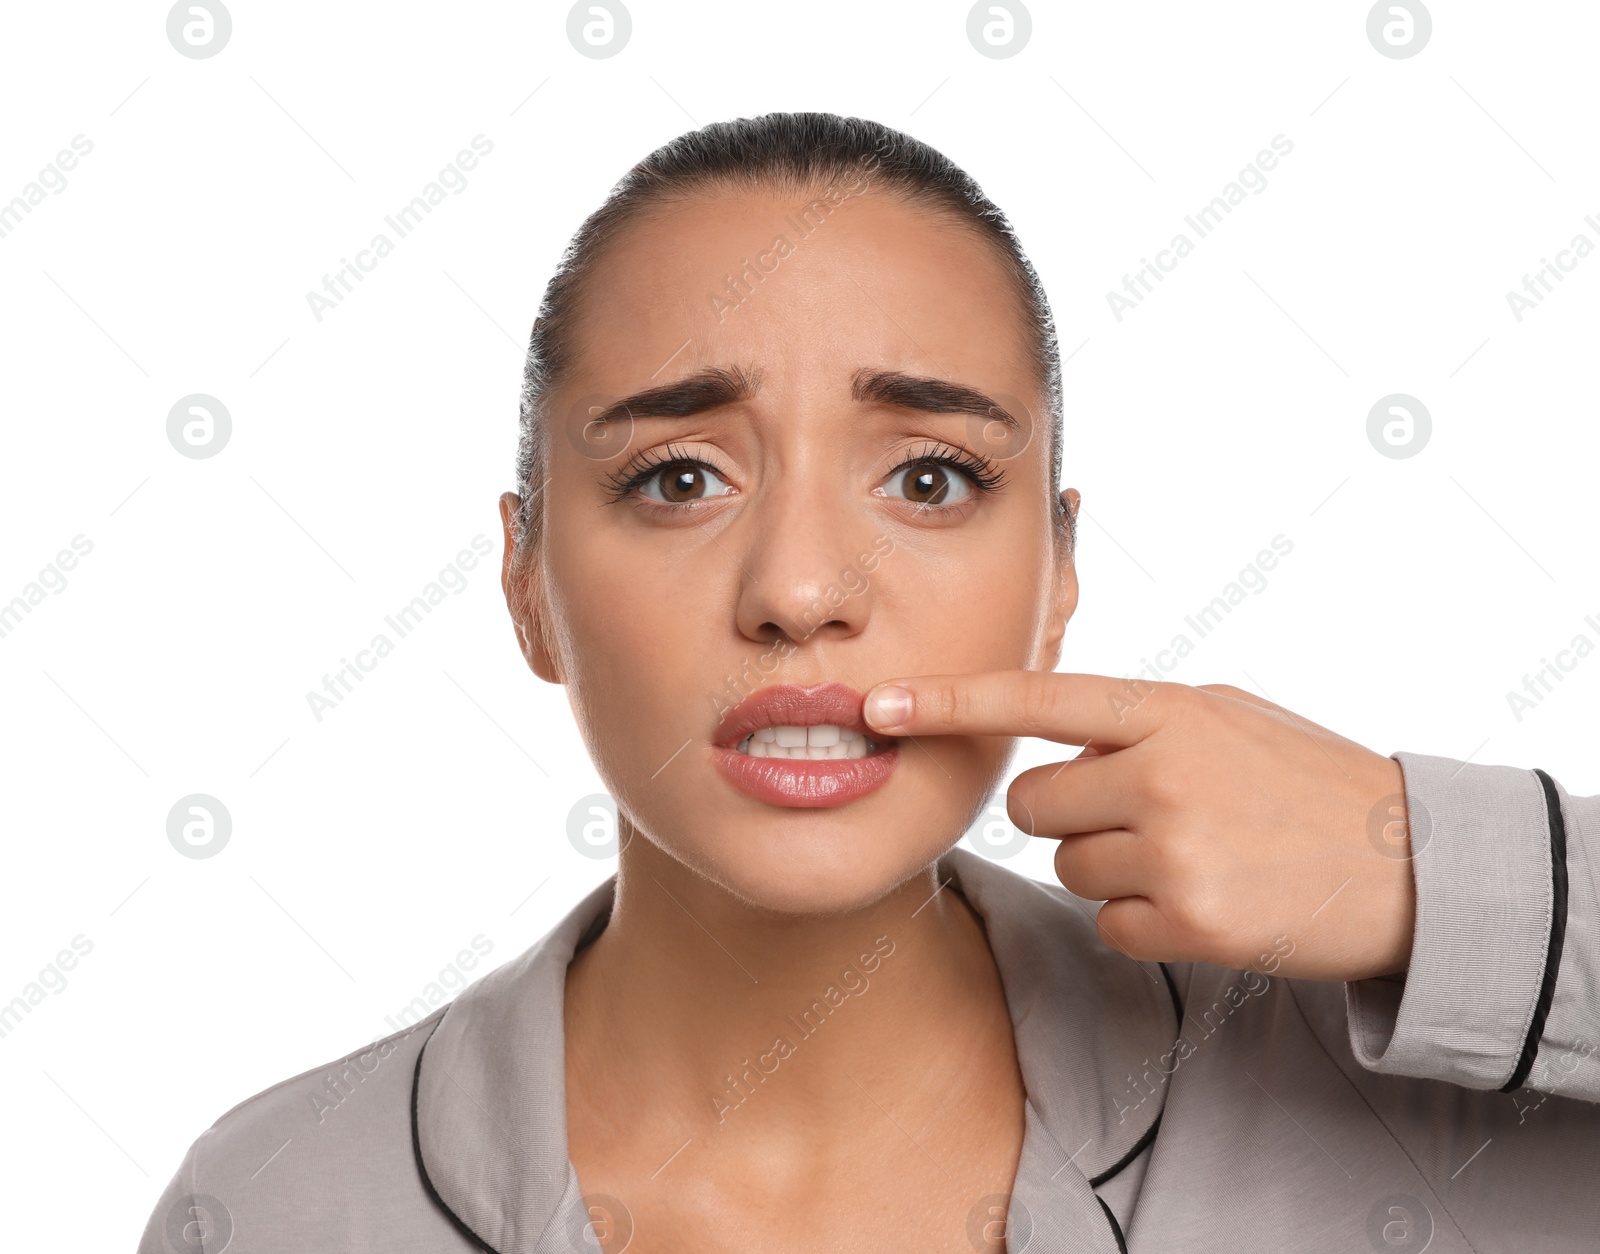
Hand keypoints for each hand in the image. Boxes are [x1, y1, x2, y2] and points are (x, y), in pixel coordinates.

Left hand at [863, 672, 1415, 981]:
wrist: (1413, 863)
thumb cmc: (1308, 782)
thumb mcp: (1227, 716)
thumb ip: (1137, 720)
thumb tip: (1054, 740)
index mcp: (1169, 709)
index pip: (1036, 700)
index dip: (948, 703)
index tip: (878, 705)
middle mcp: (1162, 772)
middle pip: (1032, 803)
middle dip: (1069, 814)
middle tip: (1143, 817)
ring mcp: (1175, 849)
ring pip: (1067, 866)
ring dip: (1111, 869)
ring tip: (1192, 857)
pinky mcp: (1189, 921)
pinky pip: (1106, 924)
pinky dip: (1141, 921)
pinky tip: (1204, 902)